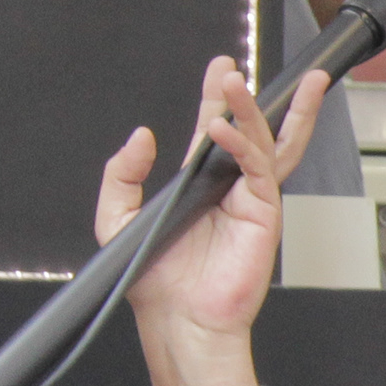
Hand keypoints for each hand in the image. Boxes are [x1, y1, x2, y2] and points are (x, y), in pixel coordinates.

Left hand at [111, 59, 330, 385]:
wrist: (178, 317)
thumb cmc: (154, 278)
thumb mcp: (118, 217)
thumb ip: (122, 174)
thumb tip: (140, 138)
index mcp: (201, 183)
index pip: (215, 129)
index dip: (216, 98)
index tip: (220, 69)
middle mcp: (231, 186)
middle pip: (252, 129)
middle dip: (250, 95)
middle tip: (235, 69)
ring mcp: (252, 197)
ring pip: (267, 141)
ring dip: (258, 110)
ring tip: (242, 82)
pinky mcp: (264, 212)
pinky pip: (259, 169)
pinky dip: (243, 145)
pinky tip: (224, 130)